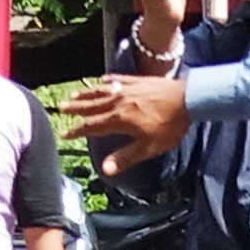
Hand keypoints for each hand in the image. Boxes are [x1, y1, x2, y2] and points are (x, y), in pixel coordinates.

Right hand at [65, 74, 189, 175]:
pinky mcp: (138, 81)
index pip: (92, 126)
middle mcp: (118, 102)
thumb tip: (105, 170)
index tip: (64, 133)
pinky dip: (108, 81)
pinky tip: (103, 80)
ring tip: (74, 95)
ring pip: (101, 91)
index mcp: (119, 119)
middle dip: (75, 108)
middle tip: (61, 108)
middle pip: (92, 105)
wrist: (188, 99)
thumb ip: (125, 157)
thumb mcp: (148, 147)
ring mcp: (128, 89)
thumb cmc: (169, 126)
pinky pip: (118, 79)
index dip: (77, 130)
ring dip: (86, 94)